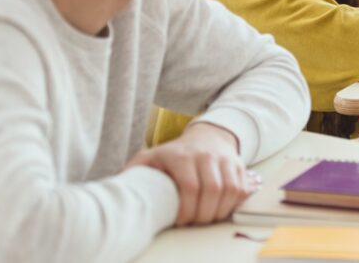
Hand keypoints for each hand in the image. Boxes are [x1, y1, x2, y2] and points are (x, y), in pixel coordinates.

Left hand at [125, 123, 258, 225]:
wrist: (208, 135)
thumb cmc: (176, 153)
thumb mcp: (153, 156)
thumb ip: (136, 169)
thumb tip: (117, 188)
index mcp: (182, 155)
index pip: (191, 186)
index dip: (188, 209)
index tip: (181, 221)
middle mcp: (206, 155)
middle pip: (212, 191)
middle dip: (204, 214)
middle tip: (195, 222)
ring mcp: (225, 159)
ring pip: (230, 191)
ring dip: (219, 211)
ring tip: (207, 217)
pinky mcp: (239, 164)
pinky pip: (242, 189)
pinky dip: (234, 204)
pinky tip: (221, 208)